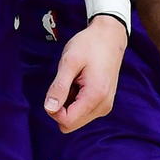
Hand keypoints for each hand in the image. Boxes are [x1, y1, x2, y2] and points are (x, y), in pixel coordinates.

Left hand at [44, 14, 127, 132]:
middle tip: (66, 82)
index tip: (55, 89)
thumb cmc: (90, 45)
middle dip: (61, 106)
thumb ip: (59, 87)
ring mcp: (104, 106)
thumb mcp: (70, 61)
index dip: (54, 109)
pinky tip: (80, 82)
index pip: (67, 122)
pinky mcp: (103, 103)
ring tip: (75, 80)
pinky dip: (76, 100)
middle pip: (70, 124)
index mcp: (95, 97)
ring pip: (75, 119)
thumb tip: (49, 109)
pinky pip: (82, 112)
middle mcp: (103, 107)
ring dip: (68, 103)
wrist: (110, 36)